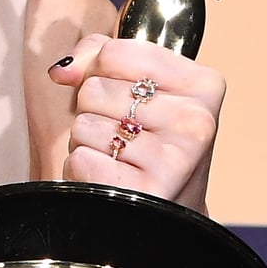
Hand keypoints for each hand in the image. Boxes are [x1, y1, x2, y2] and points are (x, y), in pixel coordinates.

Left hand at [47, 35, 225, 210]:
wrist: (168, 214)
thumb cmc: (149, 145)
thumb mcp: (142, 91)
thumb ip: (99, 58)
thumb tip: (64, 69)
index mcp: (203, 85)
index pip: (115, 52)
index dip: (101, 72)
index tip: (123, 96)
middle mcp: (195, 120)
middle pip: (94, 88)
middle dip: (94, 112)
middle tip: (123, 138)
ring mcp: (175, 158)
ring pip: (83, 125)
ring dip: (88, 144)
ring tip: (118, 160)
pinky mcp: (146, 191)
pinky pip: (80, 159)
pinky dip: (82, 171)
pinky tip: (110, 180)